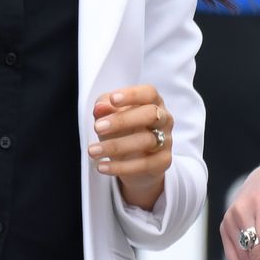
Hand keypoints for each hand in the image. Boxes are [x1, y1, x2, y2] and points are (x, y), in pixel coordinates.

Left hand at [90, 84, 171, 209]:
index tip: (112, 99)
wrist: (133, 160)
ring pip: (146, 140)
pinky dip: (121, 167)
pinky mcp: (163, 162)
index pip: (148, 93)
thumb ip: (104, 107)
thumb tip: (100, 107)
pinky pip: (144, 164)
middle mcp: (164, 119)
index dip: (132, 95)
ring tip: (92, 151)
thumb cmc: (122, 130)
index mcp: (153, 101)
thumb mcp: (109, 115)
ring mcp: (166, 140)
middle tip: (97, 128)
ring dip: (115, 146)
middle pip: (151, 114)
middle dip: (122, 120)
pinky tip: (102, 166)